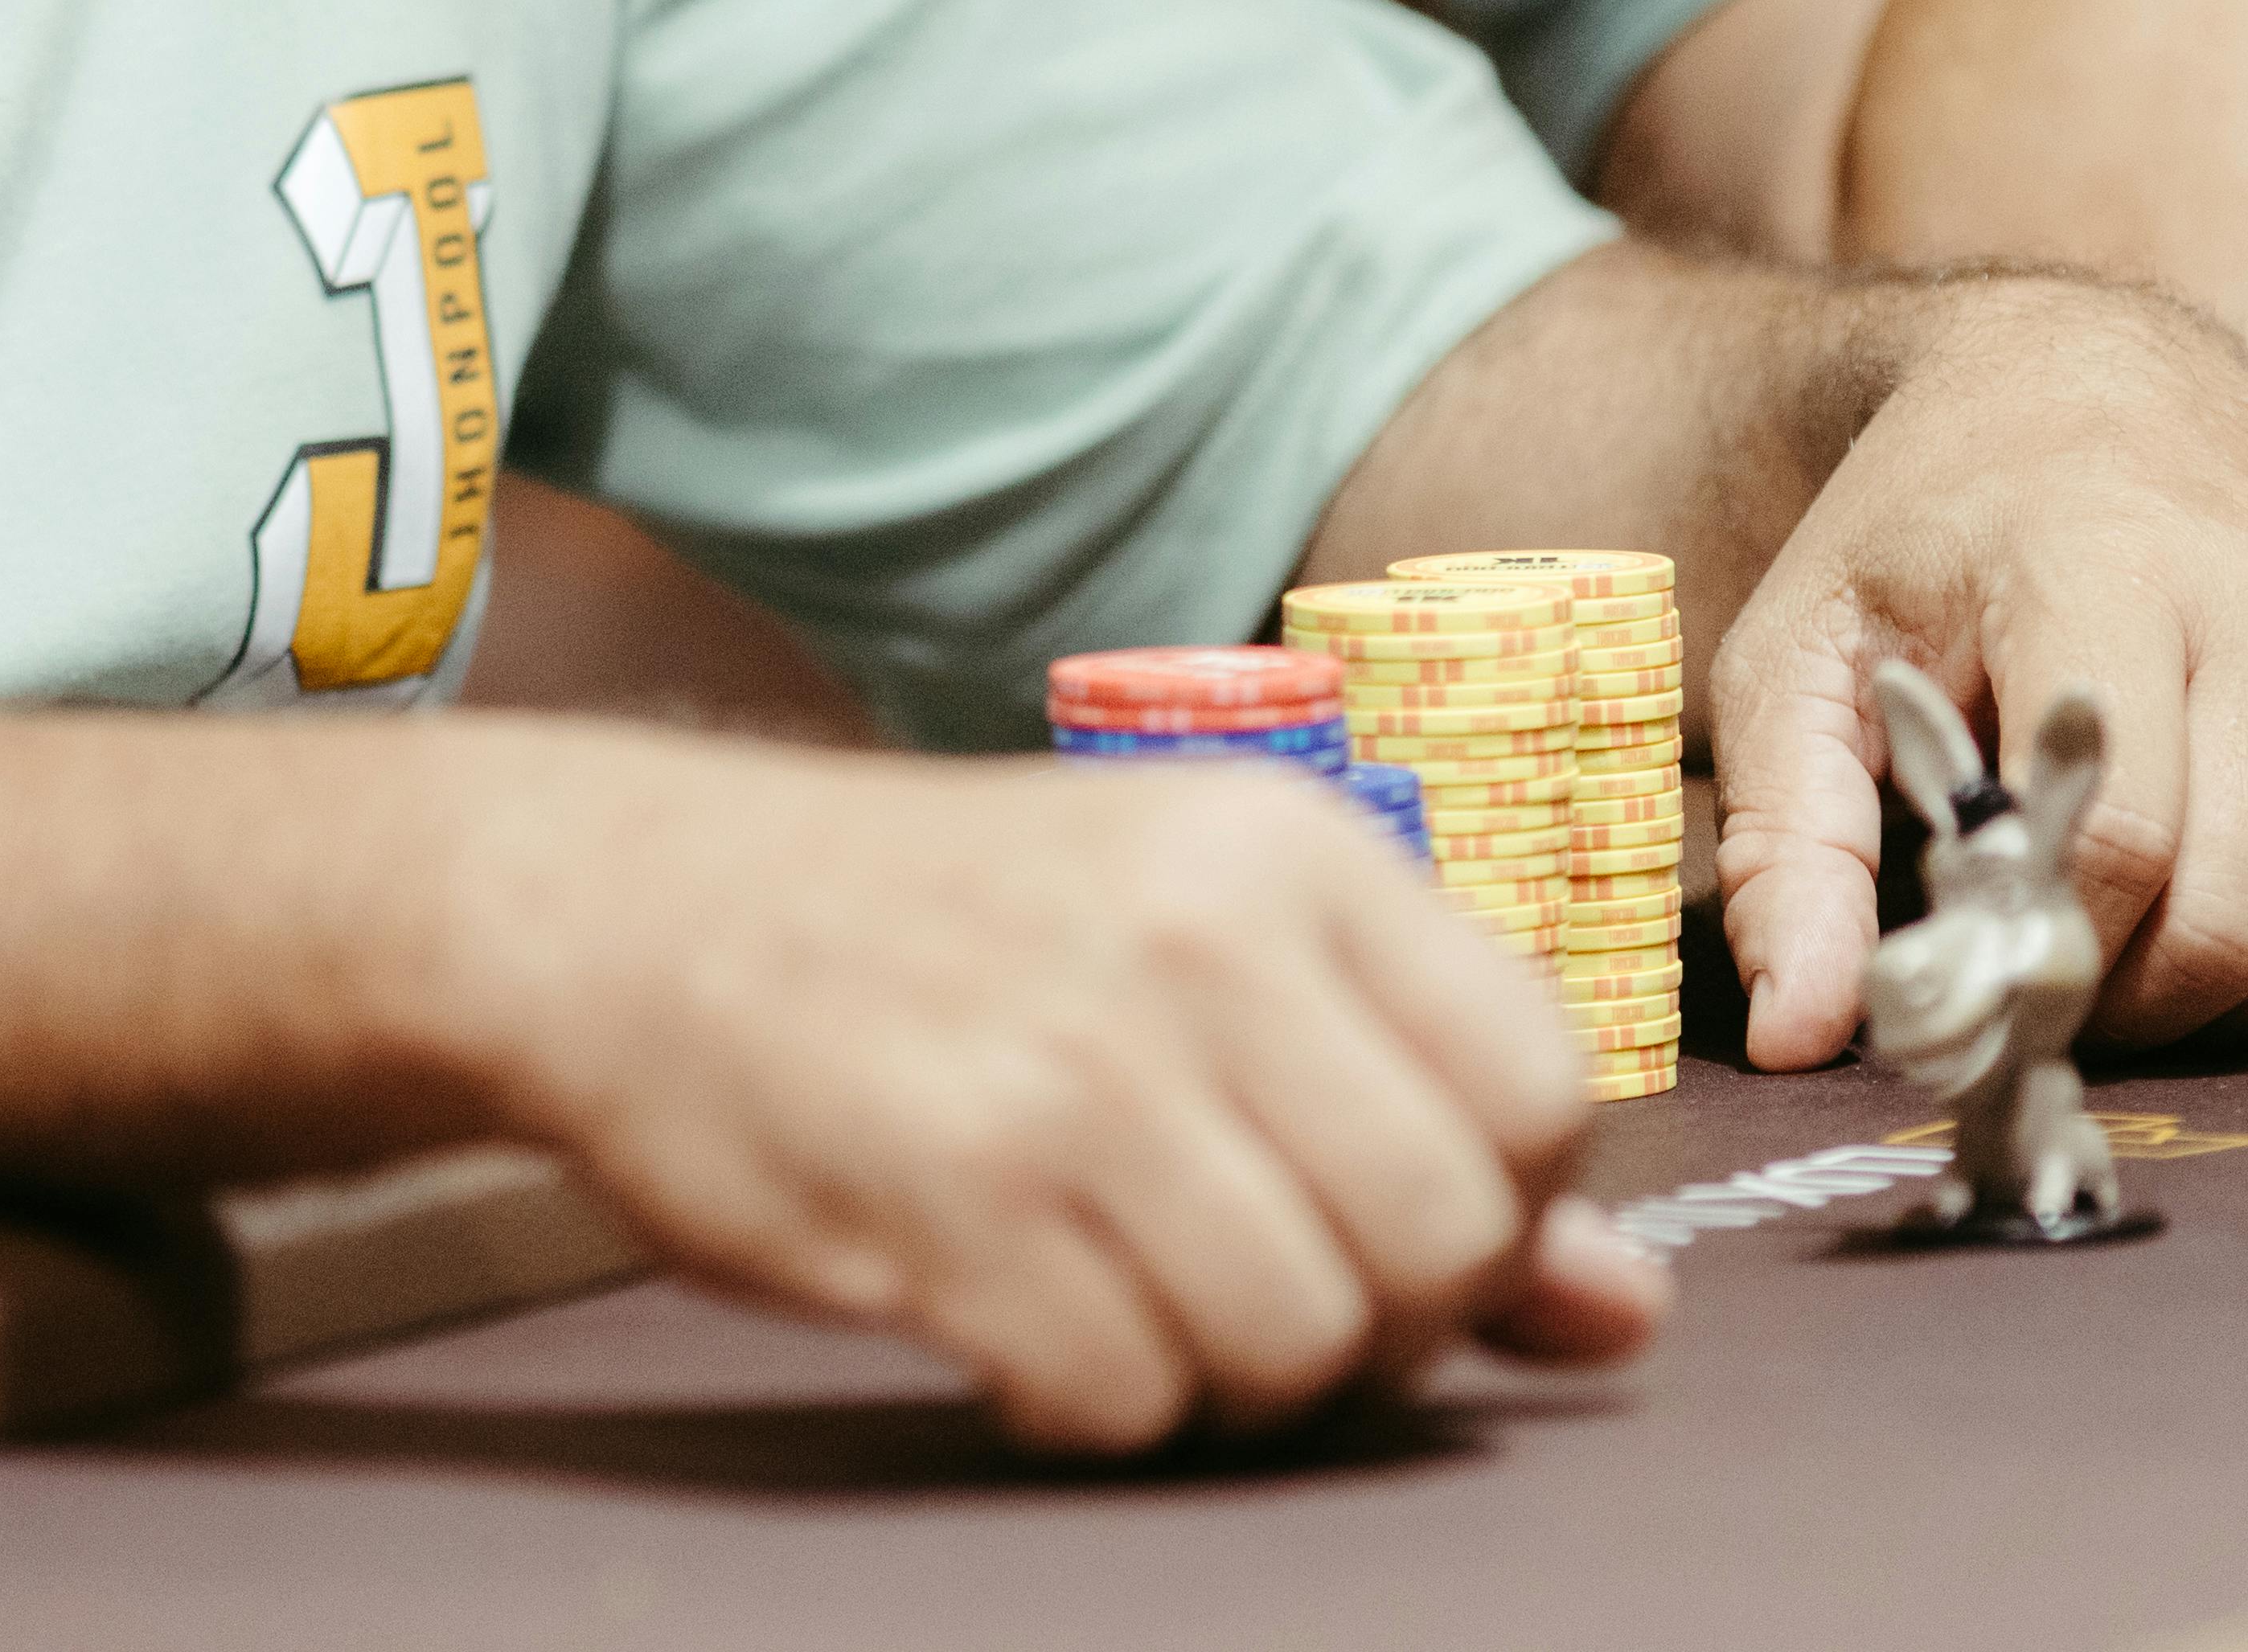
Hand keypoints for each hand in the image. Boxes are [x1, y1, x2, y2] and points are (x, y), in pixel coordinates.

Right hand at [461, 740, 1669, 1450]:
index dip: (1501, 1201)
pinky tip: (1019, 1311)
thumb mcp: (1186, 947)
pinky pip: (1127, 1397)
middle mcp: (1195, 943)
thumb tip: (1622, 1312)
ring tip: (1133, 1295)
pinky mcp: (952, 1199)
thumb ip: (1412, 1111)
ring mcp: (1072, 1073)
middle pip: (1445, 1237)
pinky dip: (1086, 1398)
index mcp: (1281, 849)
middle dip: (1383, 1315)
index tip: (1387, 1205)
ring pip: (1304, 1338)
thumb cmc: (929, 926)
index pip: (1546, 1089)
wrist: (624, 905)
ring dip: (1234, 1371)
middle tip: (1264, 1283)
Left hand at [1705, 278, 2247, 1062]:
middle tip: (2035, 978)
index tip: (1968, 964)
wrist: (2100, 385)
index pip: (2120, 842)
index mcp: (2105, 574)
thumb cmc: (1926, 528)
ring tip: (2108, 945)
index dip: (2042, 951)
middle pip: (2229, 917)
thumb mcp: (1801, 653)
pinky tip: (2192, 911)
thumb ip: (1787, 844)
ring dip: (2212, 1001)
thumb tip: (1794, 1040)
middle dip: (2122, 999)